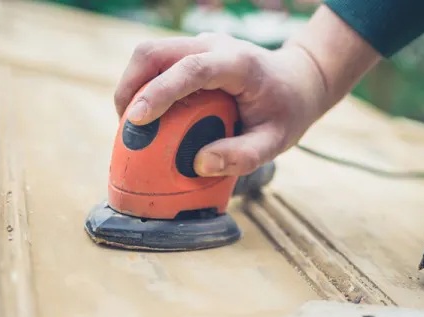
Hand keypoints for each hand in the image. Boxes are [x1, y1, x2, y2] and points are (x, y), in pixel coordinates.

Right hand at [114, 32, 330, 176]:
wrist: (297, 80)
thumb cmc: (287, 111)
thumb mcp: (276, 141)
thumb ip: (243, 156)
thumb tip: (200, 164)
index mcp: (239, 64)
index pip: (191, 69)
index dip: (159, 92)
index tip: (135, 120)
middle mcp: (215, 45)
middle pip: (155, 52)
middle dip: (130, 87)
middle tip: (127, 128)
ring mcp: (201, 45)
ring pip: (150, 54)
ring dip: (132, 87)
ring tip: (133, 125)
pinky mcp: (192, 53)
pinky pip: (157, 64)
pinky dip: (144, 87)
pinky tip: (148, 116)